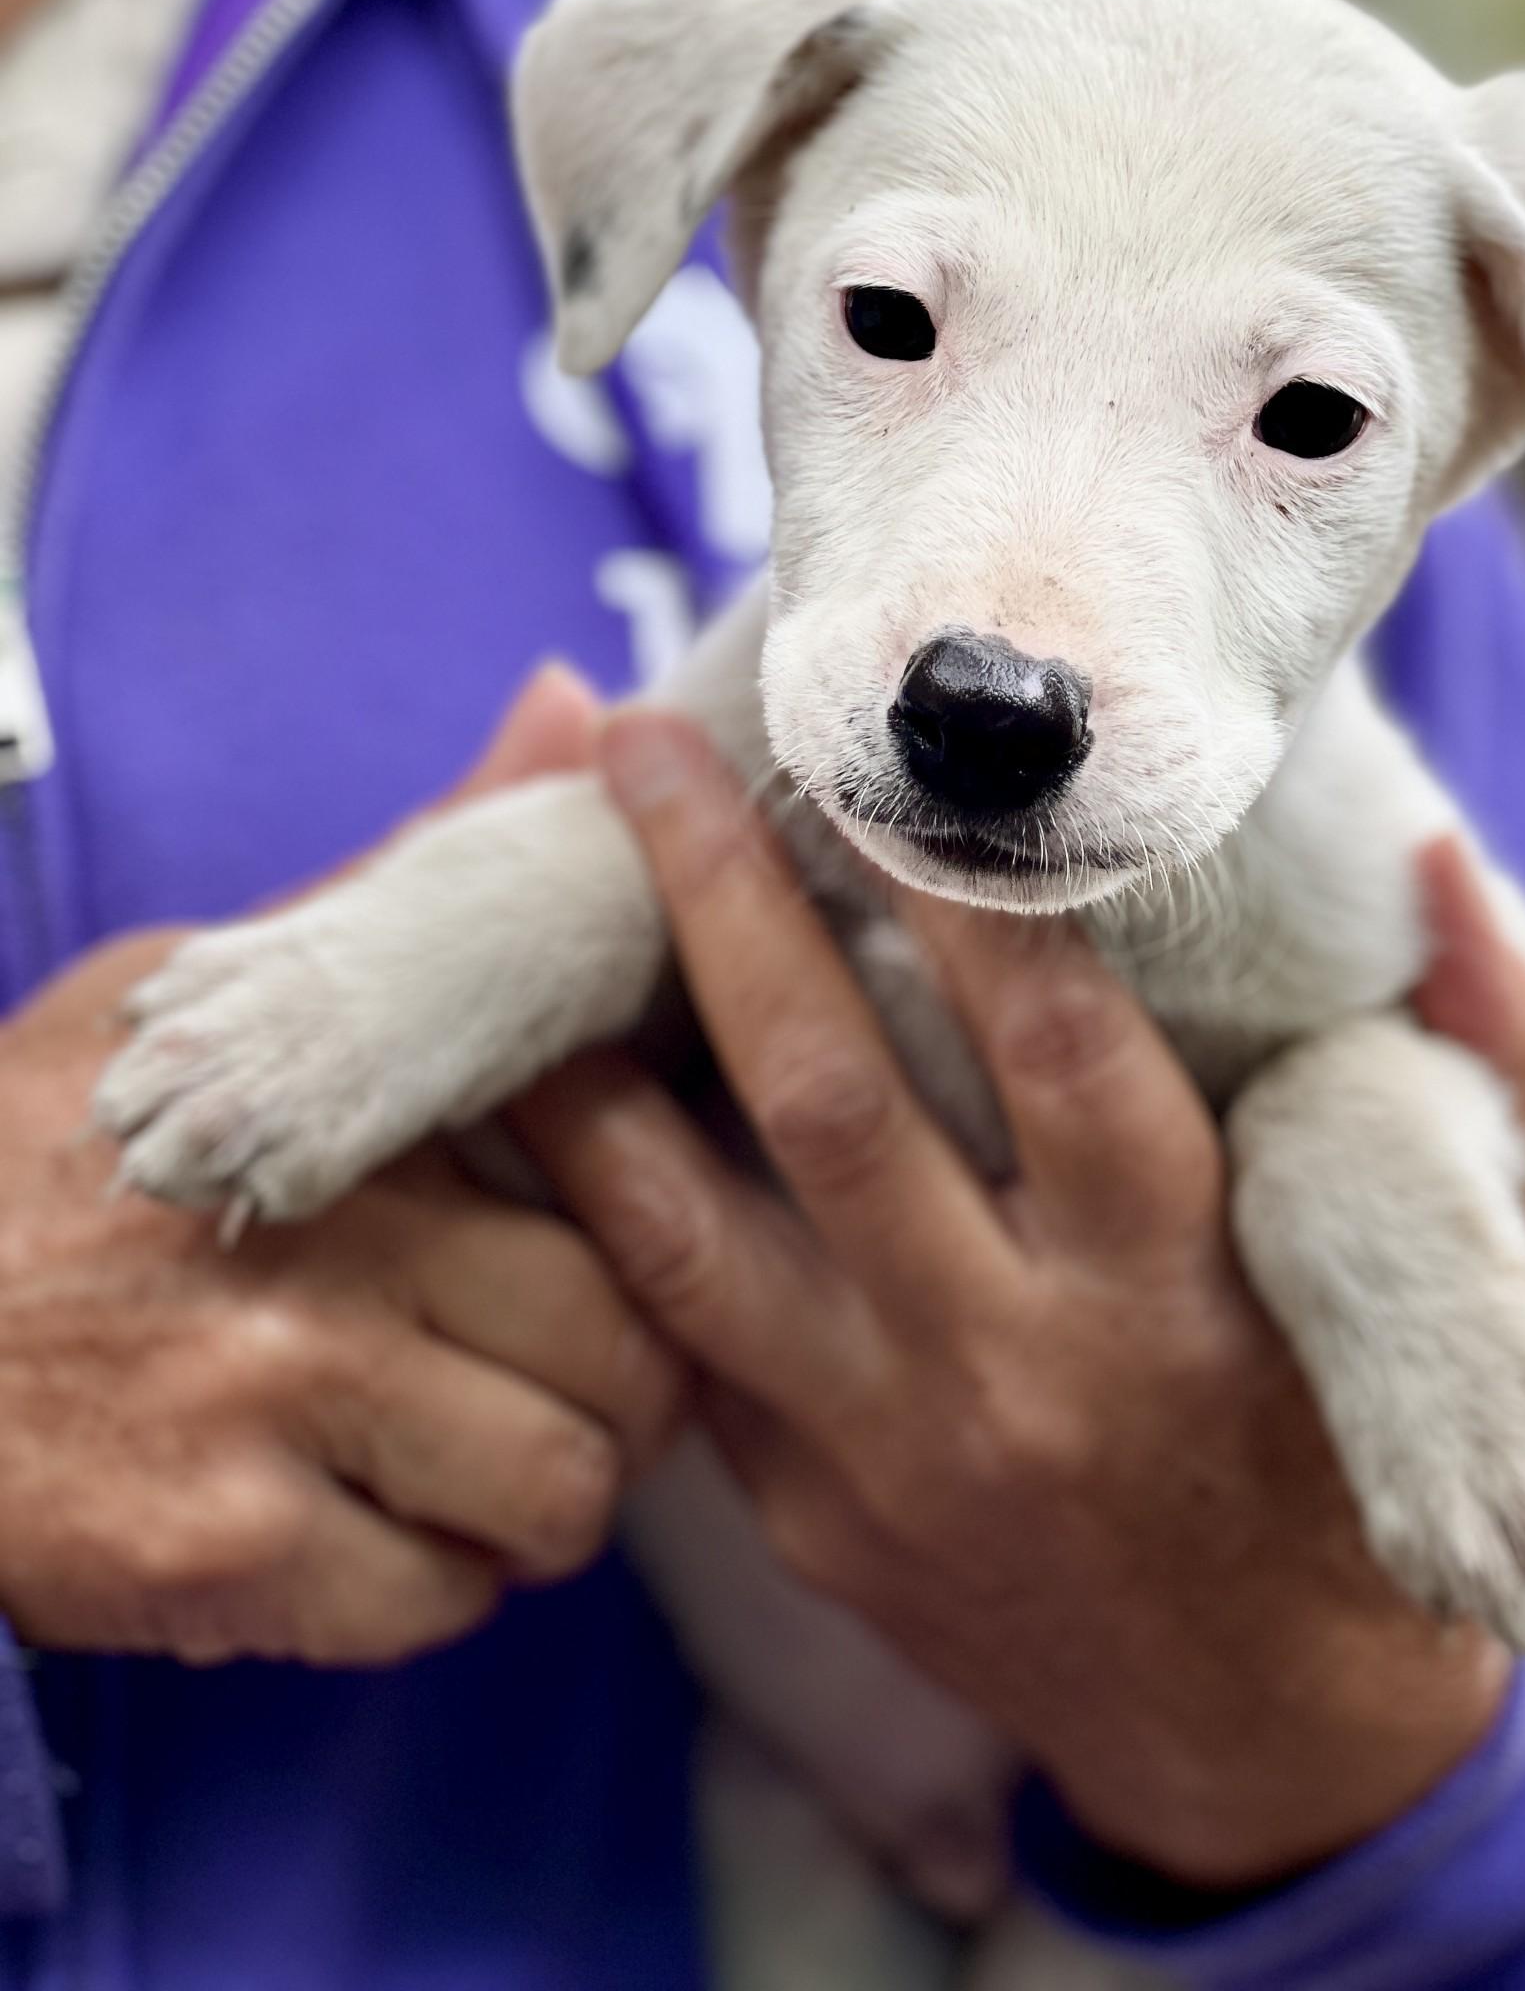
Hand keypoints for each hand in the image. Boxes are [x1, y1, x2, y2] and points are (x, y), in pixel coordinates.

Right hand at [0, 669, 683, 1664]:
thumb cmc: (33, 1160)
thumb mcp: (199, 991)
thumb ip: (406, 887)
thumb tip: (574, 713)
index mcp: (356, 1107)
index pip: (631, 1162)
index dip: (665, 1217)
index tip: (637, 1233)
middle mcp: (337, 1251)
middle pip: (633, 1353)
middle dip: (622, 1389)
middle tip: (565, 1379)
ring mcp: (278, 1410)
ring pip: (562, 1494)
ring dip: (536, 1501)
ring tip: (475, 1463)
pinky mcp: (220, 1555)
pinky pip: (436, 1608)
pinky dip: (426, 1589)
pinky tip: (369, 1532)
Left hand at [520, 713, 1524, 1891]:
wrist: (1267, 1736)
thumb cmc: (1361, 1457)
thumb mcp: (1484, 1278)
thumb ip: (1506, 1062)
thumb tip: (1438, 865)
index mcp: (1182, 1282)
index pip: (1055, 1037)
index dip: (958, 877)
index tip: (884, 737)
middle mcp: (1018, 1362)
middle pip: (833, 1098)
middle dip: (724, 903)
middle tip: (640, 748)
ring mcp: (890, 1450)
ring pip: (692, 1230)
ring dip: (601, 1056)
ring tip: (538, 900)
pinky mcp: (807, 1513)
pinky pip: (679, 1338)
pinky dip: (605, 1200)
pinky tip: (557, 1079)